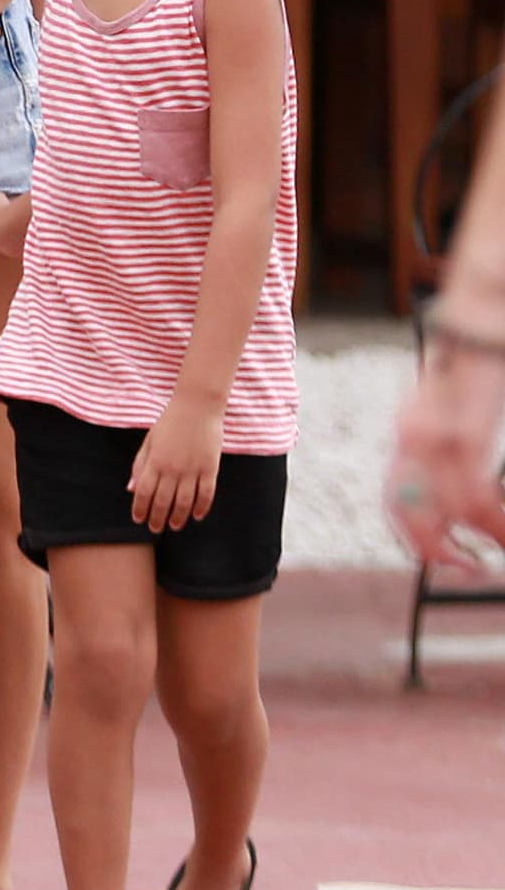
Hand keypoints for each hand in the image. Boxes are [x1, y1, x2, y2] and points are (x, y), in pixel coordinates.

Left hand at [129, 396, 223, 533]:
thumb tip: (130, 489)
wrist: (197, 405)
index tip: (139, 520)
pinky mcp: (210, 467)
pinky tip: (197, 516)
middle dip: (157, 518)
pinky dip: (202, 508)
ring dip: (178, 517)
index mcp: (155, 460)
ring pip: (184, 502)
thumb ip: (140, 465)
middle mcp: (172, 468)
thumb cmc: (170, 422)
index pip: (144, 493)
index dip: (140, 509)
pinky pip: (206, 494)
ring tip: (174, 526)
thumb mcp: (150, 441)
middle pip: (163, 502)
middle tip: (155, 529)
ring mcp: (192, 469)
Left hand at [385, 339, 504, 568]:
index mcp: (407, 435)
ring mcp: (437, 436)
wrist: (478, 320)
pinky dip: (495, 522)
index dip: (415, 540)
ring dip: (482, 539)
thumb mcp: (447, 409)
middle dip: (440, 551)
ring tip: (502, 548)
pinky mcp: (467, 432)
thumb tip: (455, 500)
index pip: (396, 503)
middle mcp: (412, 438)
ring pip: (451, 513)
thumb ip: (442, 447)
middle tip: (470, 570)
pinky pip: (476, 496)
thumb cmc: (470, 367)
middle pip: (412, 516)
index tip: (445, 560)